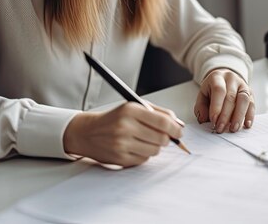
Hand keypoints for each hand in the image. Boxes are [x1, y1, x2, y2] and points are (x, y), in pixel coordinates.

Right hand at [63, 102, 182, 166]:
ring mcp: (122, 144)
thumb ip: (158, 113)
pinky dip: (144, 154)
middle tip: (162, 136)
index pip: (162, 121)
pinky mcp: (120, 158)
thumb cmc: (114, 118)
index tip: (179, 131)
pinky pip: (144, 159)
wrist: (87, 132)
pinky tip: (135, 147)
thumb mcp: (133, 107)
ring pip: (155, 150)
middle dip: (166, 138)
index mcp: (130, 110)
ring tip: (145, 140)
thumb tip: (178, 124)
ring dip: (155, 146)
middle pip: (161, 138)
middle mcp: (125, 126)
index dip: (175, 128)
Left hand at [194, 68, 254, 132]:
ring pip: (244, 100)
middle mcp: (232, 79)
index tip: (213, 120)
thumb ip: (201, 107)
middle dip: (225, 115)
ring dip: (238, 116)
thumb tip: (203, 119)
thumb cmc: (212, 89)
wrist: (224, 79)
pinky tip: (246, 125)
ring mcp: (243, 85)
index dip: (216, 106)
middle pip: (231, 96)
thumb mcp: (202, 94)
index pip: (218, 90)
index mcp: (217, 77)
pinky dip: (249, 115)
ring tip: (233, 128)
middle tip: (220, 128)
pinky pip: (252, 104)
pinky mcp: (250, 93)